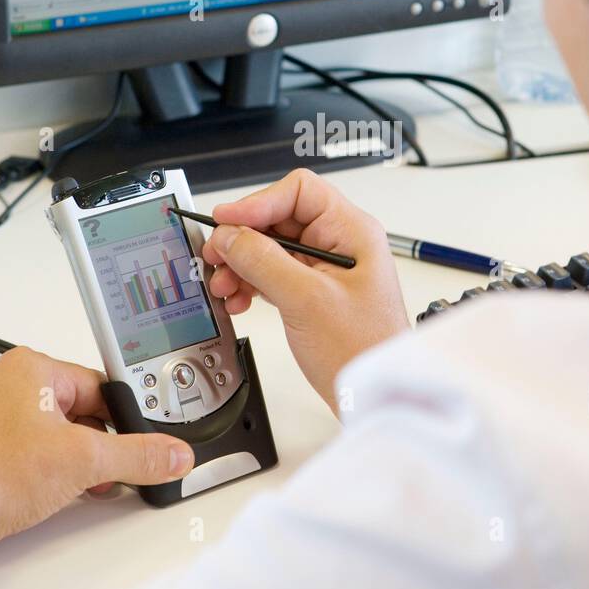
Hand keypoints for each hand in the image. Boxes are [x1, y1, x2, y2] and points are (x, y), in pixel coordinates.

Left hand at [0, 347, 194, 583]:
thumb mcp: (84, 460)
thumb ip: (138, 456)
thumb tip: (173, 454)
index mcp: (31, 367)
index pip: (101, 385)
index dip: (126, 417)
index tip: (145, 440)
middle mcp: (9, 386)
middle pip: (82, 413)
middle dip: (100, 446)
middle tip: (113, 469)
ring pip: (58, 437)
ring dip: (76, 464)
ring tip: (80, 485)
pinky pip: (34, 455)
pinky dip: (51, 475)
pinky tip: (53, 495)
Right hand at [202, 168, 408, 410]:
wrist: (372, 397)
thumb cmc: (362, 351)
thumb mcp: (305, 299)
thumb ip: (263, 261)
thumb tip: (230, 235)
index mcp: (352, 231)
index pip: (299, 192)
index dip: (258, 203)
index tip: (225, 222)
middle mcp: (340, 243)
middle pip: (279, 219)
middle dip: (243, 239)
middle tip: (216, 257)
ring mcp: (326, 269)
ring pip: (271, 247)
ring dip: (241, 263)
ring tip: (224, 285)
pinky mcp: (313, 292)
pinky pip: (273, 273)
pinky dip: (251, 283)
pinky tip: (238, 299)